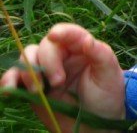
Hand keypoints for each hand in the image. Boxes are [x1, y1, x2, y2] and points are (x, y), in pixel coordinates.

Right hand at [0, 23, 124, 132]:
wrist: (96, 123)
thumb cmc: (107, 95)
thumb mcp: (109, 73)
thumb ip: (100, 54)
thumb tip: (87, 39)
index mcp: (82, 48)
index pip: (69, 33)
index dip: (61, 32)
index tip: (54, 35)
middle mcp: (62, 56)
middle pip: (46, 46)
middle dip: (47, 62)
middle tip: (58, 82)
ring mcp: (46, 70)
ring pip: (28, 57)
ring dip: (28, 71)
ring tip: (38, 91)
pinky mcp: (33, 87)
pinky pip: (15, 77)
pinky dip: (8, 80)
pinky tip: (9, 89)